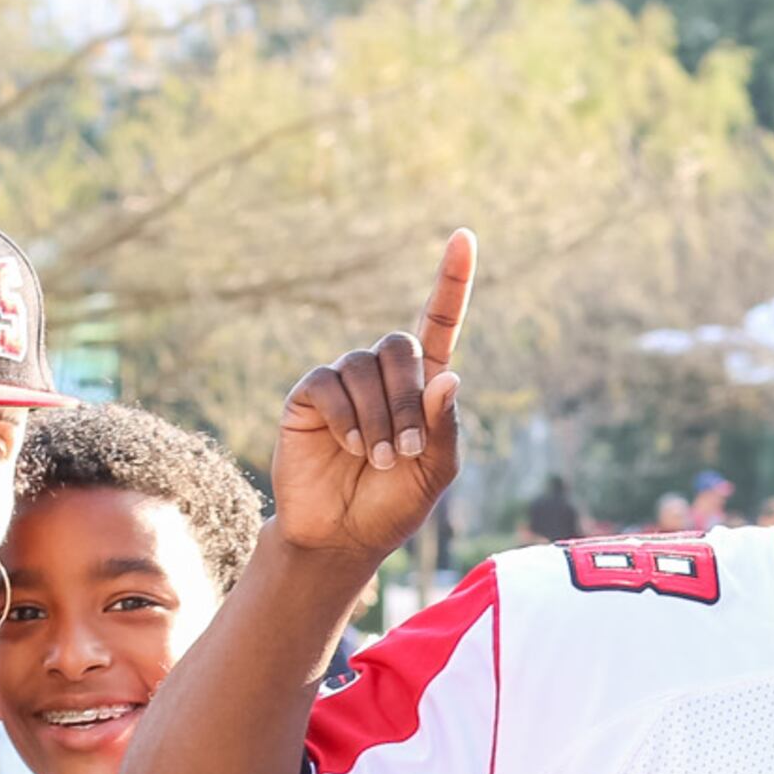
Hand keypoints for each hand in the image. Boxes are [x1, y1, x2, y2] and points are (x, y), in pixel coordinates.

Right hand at [270, 230, 473, 566]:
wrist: (342, 536)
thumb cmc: (393, 504)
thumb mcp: (434, 473)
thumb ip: (444, 427)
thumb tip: (446, 375)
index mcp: (421, 386)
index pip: (438, 322)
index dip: (451, 281)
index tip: (463, 237)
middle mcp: (382, 374)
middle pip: (399, 346)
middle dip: (407, 400)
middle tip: (404, 450)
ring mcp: (344, 381)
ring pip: (364, 367)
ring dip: (377, 419)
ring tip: (375, 460)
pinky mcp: (309, 394)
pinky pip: (329, 384)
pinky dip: (346, 418)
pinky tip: (348, 447)